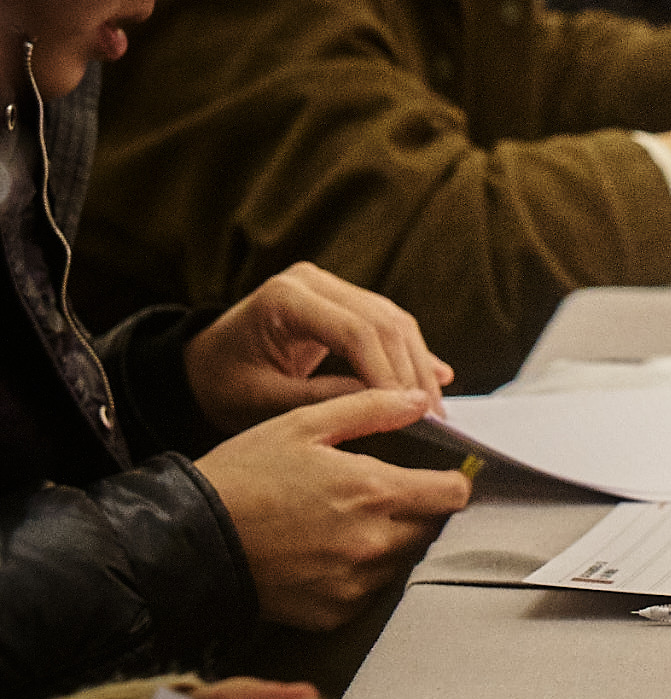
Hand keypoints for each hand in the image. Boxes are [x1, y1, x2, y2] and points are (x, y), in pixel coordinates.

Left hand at [184, 262, 451, 433]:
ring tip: (436, 408)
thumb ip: (324, 400)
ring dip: (418, 365)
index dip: (387, 373)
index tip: (408, 413)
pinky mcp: (344, 301)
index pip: (355, 330)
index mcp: (284, 298)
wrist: (206, 365)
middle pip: (383, 322)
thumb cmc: (225, 385)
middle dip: (411, 372)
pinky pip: (389, 325)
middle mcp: (312, 281)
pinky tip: (437, 379)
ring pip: (395, 321)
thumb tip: (389, 405)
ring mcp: (330, 287)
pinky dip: (412, 355)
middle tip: (433, 416)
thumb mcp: (265, 402)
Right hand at [194, 388, 474, 629]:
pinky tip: (329, 554)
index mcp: (372, 492)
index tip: (440, 476)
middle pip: (434, 529)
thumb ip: (369, 409)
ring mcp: (355, 583)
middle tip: (385, 498)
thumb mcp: (300, 426)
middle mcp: (372, 542)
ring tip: (350, 524)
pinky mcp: (335, 612)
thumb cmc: (242, 476)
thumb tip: (420, 401)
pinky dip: (361, 574)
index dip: (451, 482)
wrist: (187, 539)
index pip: (453, 494)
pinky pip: (371, 592)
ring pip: (404, 561)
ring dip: (392, 543)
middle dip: (420, 512)